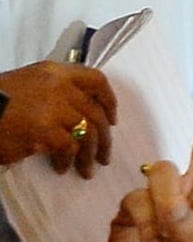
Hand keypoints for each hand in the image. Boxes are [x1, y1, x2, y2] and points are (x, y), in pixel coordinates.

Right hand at [0, 61, 116, 177]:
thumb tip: (82, 114)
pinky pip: (69, 149)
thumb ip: (57, 93)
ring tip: (86, 170)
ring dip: (89, 155)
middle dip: (103, 139)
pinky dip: (67, 161)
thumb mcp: (29, 86)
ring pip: (87, 133)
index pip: (96, 80)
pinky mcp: (45, 129)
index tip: (113, 120)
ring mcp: (53, 106)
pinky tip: (61, 168)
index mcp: (55, 72)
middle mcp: (58, 85)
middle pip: (96, 113)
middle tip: (103, 157)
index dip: (109, 101)